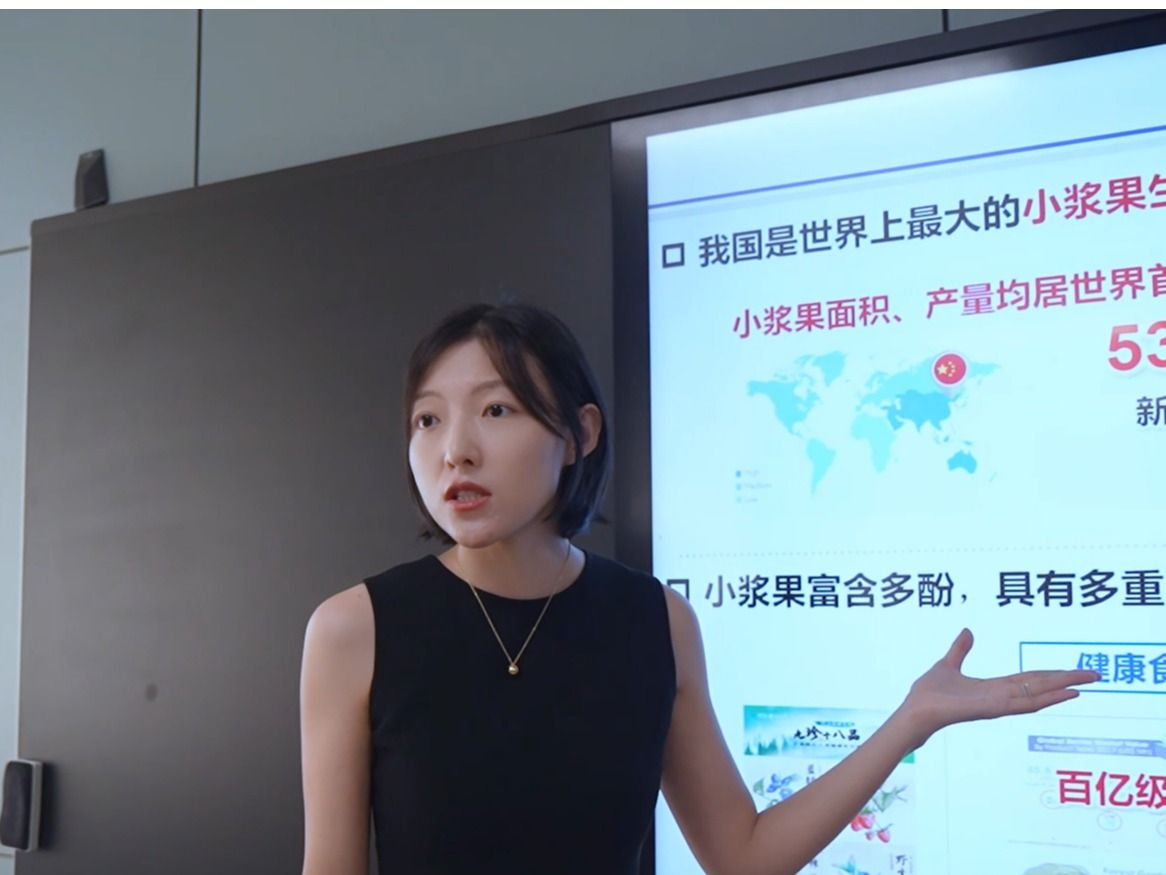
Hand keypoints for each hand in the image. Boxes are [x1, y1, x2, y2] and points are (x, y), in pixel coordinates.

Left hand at [898, 628, 1099, 744]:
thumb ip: (960, 650)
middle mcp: (1000, 697)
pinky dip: (1046, 699)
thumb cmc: (927, 694)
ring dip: (1062, 688)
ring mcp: (998, 705)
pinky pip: (1024, 704)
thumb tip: (967, 630)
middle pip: (1040, 686)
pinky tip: (1064, 694)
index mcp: (993, 688)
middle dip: (1066, 680)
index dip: (1051, 674)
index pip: (1029, 680)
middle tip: (1094, 674)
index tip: (1072, 671)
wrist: (914, 712)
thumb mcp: (947, 664)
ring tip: (1086, 682)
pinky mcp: (991, 709)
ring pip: (1038, 695)